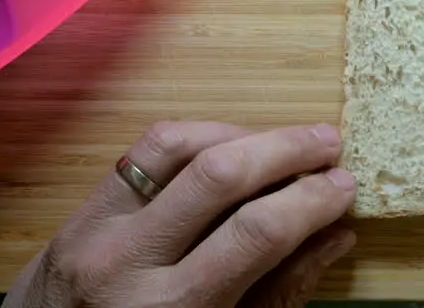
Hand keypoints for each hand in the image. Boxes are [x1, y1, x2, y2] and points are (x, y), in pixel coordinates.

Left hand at [3, 121, 356, 307]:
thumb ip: (278, 294)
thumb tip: (336, 234)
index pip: (254, 233)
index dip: (310, 201)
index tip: (346, 186)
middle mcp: (124, 264)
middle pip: (217, 175)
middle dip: (285, 149)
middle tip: (330, 143)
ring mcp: (92, 231)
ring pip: (174, 146)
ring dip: (240, 132)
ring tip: (282, 142)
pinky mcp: (76, 214)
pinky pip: (140, 153)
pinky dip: (194, 137)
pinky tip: (228, 146)